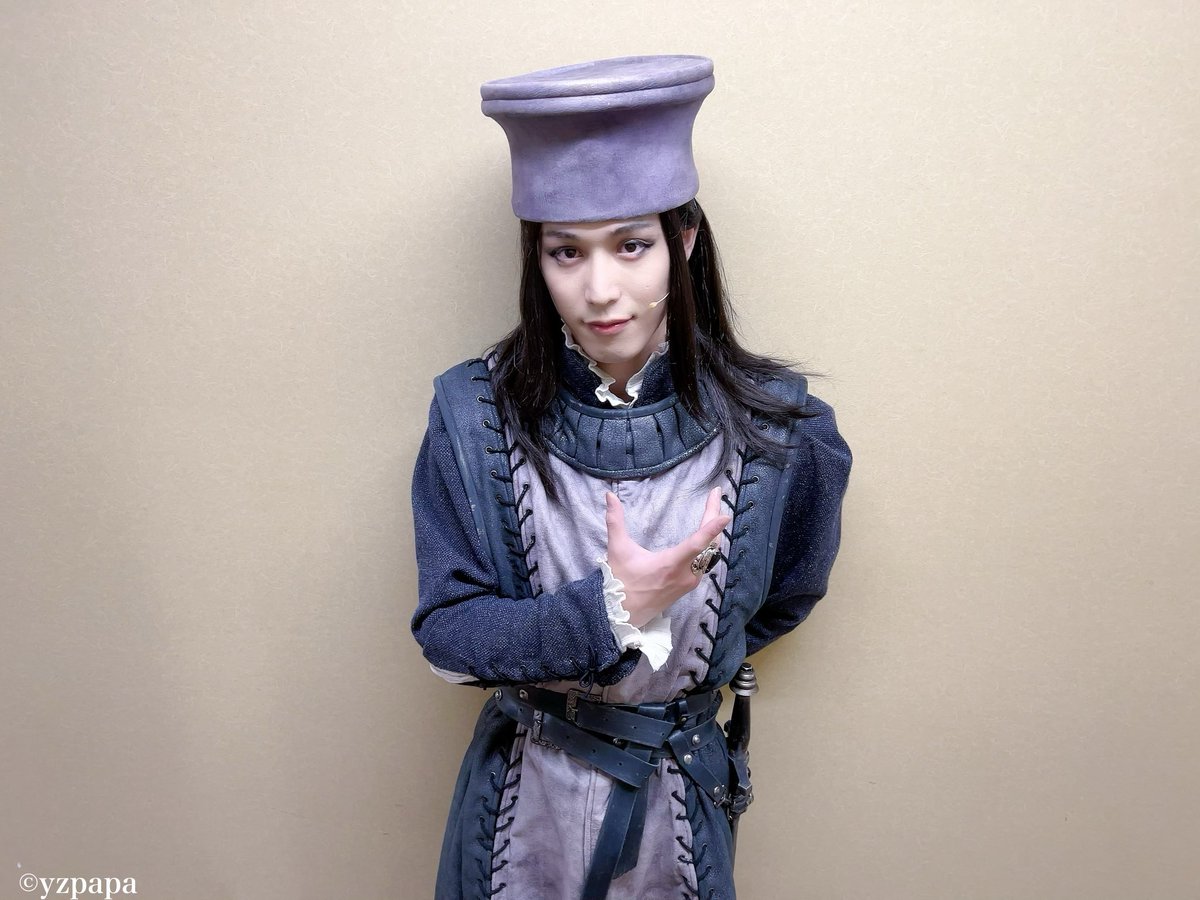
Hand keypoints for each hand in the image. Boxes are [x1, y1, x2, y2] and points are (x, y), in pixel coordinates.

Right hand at [604, 487, 731, 627]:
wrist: (622, 614)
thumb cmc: (620, 581)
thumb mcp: (617, 549)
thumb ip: (615, 521)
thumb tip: (609, 495)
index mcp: (670, 565)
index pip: (697, 544)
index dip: (711, 528)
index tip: (726, 515)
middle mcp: (685, 574)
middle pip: (709, 544)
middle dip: (714, 517)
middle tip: (716, 494)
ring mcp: (689, 581)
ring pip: (710, 553)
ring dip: (713, 531)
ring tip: (713, 508)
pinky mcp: (689, 585)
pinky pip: (706, 561)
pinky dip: (709, 544)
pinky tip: (708, 533)